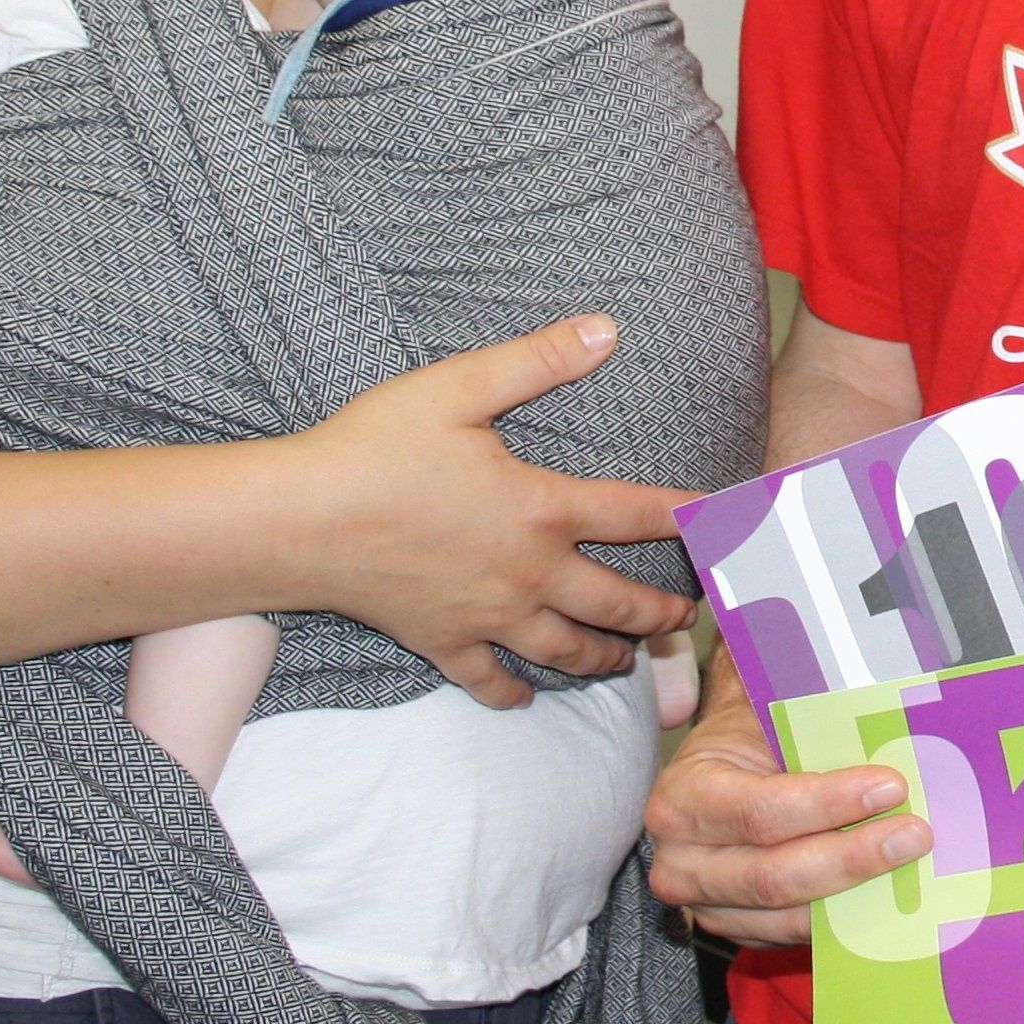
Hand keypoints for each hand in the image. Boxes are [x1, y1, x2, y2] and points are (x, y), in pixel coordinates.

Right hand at [279, 316, 695, 705]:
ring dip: (606, 657)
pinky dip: (515, 692)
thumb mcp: (461, 387)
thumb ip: (539, 360)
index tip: (725, 526)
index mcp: (542, 508)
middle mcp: (528, 572)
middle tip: (687, 616)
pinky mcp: (443, 643)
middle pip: (616, 601)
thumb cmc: (376, 447)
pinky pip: (491, 681)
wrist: (298, 522)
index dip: (689, 517)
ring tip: (629, 660)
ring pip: (567, 650)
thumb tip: (607, 329)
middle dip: (659, 612)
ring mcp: (487, 616)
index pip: (638, 513)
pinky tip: (528, 694)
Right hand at [644, 653, 929, 943]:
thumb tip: (894, 743)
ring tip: (910, 863)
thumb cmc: (751, 735)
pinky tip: (888, 893)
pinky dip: (845, 917)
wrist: (723, 765)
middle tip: (914, 835)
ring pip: (788, 915)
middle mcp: (680, 863)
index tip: (890, 787)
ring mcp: (705, 906)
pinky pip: (795, 933)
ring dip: (856, 893)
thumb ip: (817, 736)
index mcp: (682, 798)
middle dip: (852, 857)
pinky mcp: (737, 931)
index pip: (760, 811)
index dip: (829, 804)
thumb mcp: (769, 720)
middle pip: (774, 876)